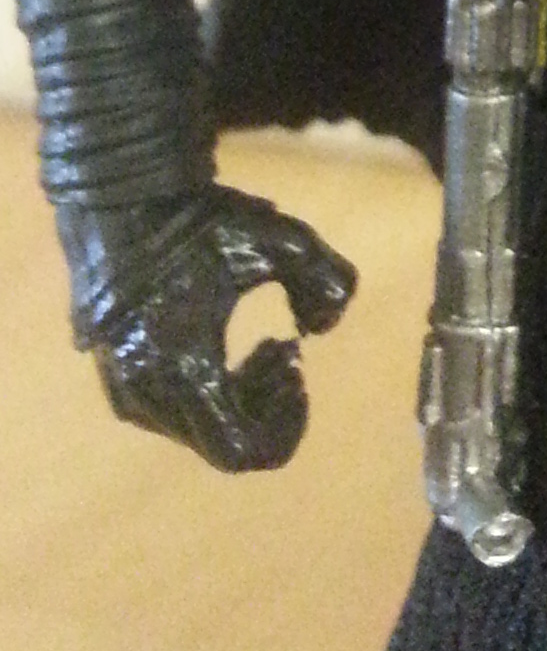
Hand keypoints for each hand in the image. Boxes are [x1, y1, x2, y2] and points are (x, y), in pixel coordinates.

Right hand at [77, 187, 357, 471]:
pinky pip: (172, 411)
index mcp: (184, 372)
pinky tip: (227, 345)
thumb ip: (328, 281)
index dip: (286, 431)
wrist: (119, 199)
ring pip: (198, 428)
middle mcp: (148, 395)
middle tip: (288, 354)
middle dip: (267, 405)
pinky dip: (209, 390)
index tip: (301, 379)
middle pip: (223, 440)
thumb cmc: (199, 222)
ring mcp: (125, 388)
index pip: (239, 451)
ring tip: (269, 346)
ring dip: (241, 397)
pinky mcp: (115, 376)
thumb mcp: (281, 240)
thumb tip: (324, 327)